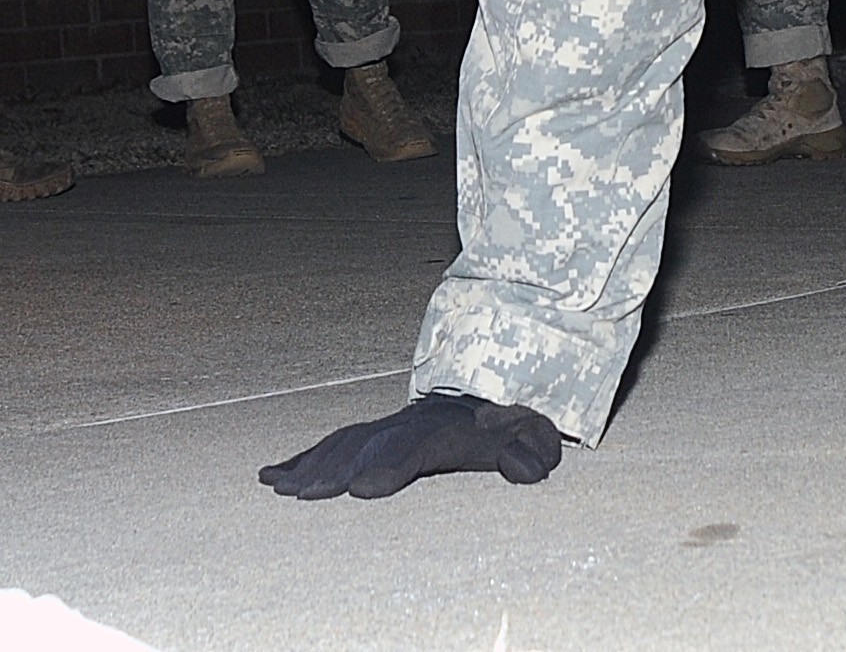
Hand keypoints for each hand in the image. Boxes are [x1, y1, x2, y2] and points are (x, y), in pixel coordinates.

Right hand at [258, 393, 563, 499]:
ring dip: (309, 467)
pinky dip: (300, 461)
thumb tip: (535, 469)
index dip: (390, 467)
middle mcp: (406, 427)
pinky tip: (271, 477)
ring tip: (278, 486)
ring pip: (341, 446)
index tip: (365, 488)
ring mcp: (384, 429)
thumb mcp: (529, 434)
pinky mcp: (369, 437)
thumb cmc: (507, 425)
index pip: (414, 449)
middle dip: (335, 470)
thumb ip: (531, 451)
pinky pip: (330, 447)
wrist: (490, 391)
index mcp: (443, 430)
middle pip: (364, 448)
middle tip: (304, 494)